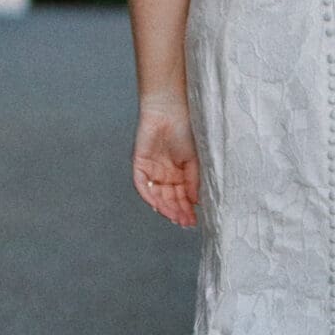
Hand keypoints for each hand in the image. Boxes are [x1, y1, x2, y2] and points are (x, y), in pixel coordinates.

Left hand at [133, 97, 200, 226]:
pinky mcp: (139, 164)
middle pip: (169, 198)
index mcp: (179, 172)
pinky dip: (149, 196)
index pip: (182, 196)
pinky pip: (142, 185)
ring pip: (156, 195)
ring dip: (165, 208)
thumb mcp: (195, 159)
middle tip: (185, 223)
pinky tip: (159, 206)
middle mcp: (165, 173)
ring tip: (175, 218)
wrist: (170, 110)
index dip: (187, 209)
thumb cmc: (186, 129)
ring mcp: (152, 169)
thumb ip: (193, 181)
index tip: (193, 221)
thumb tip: (195, 201)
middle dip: (177, 212)